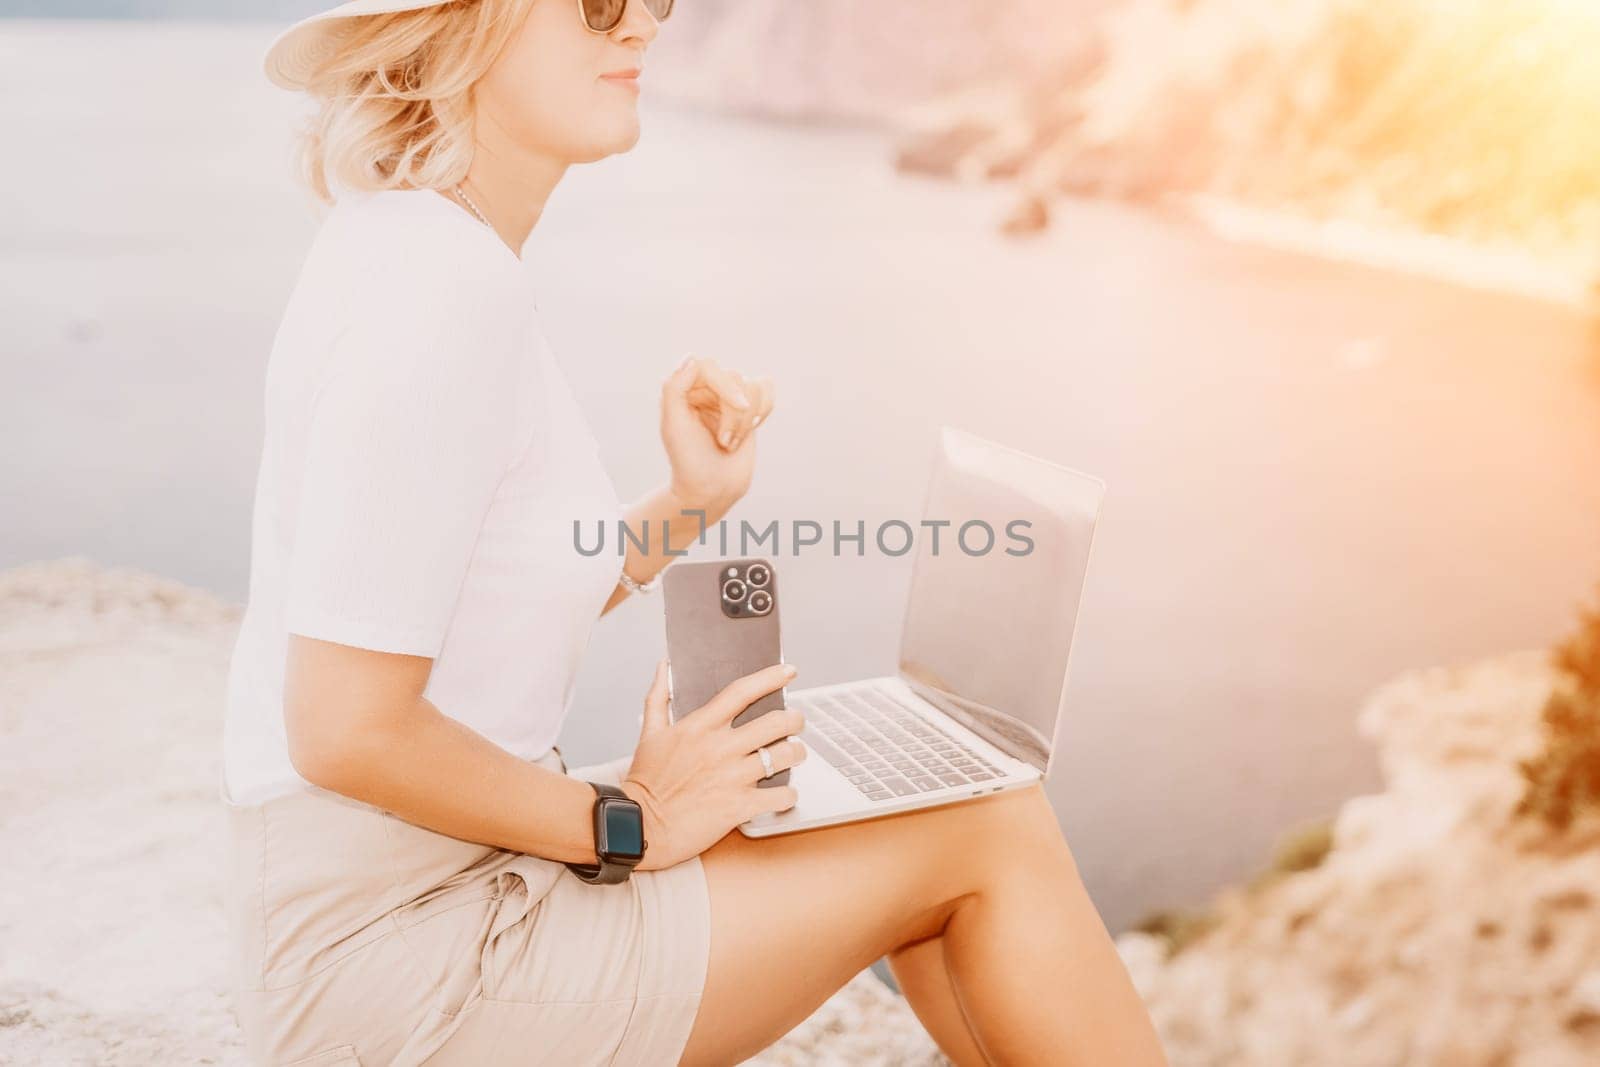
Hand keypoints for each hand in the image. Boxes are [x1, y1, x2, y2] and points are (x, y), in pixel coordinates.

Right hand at [620, 657, 804, 869]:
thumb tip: (664, 666)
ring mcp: (732, 776)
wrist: (640, 826)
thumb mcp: (648, 733)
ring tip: (796, 754)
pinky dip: (789, 795)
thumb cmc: (644, 782)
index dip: (770, 677)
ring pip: (785, 756)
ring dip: (797, 754)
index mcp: (700, 726)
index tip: (788, 671)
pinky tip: (785, 794)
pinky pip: (780, 796)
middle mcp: (720, 748)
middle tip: (796, 722)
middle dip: (794, 720)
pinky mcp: (739, 806)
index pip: (742, 691)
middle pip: (776, 722)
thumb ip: (659, 696)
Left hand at [659, 355, 775, 516]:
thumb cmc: (688, 460)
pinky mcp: (748, 410)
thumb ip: (675, 387)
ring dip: (745, 420)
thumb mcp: (673, 425)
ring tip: (730, 443)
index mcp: (684, 389)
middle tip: (724, 441)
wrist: (712, 489)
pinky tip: (751, 428)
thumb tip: (692, 357)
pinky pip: (766, 390)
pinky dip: (763, 410)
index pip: (708, 366)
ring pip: (752, 388)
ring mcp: (728, 399)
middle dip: (734, 413)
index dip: (725, 385)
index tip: (738, 407)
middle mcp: (706, 389)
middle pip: (734, 378)